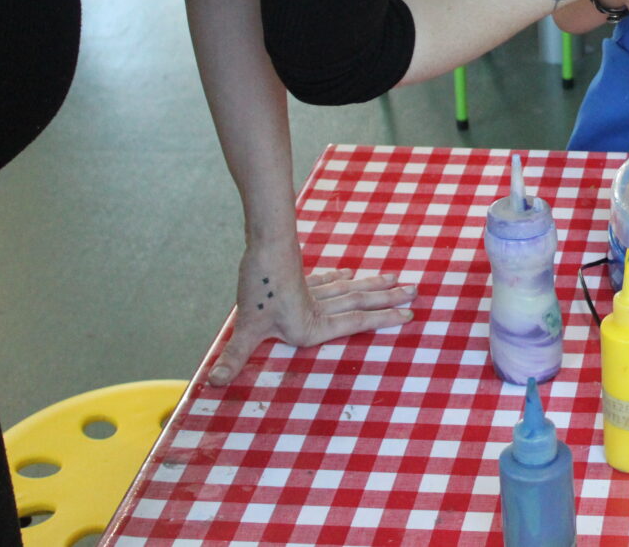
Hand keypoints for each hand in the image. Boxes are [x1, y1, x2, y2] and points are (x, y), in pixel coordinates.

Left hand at [208, 240, 414, 385]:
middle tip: (415, 292)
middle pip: (360, 302)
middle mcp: (318, 309)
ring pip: (349, 289)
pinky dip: (340, 278)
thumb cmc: (259, 289)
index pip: (356, 323)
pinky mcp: (300, 277)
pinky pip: (326, 280)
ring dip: (372, 286)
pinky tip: (349, 273)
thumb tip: (213, 383)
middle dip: (388, 300)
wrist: (264, 246)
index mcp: (313, 326)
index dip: (383, 320)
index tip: (408, 315)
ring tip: (396, 279)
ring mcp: (311, 291)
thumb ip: (235, 357)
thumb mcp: (247, 328)